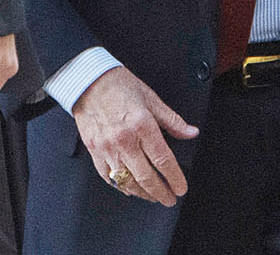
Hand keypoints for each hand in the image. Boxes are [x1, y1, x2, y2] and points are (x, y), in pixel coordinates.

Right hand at [69, 66, 198, 206]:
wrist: (88, 81)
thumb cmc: (119, 86)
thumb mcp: (151, 98)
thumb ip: (173, 120)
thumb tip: (191, 133)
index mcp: (142, 125)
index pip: (163, 160)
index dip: (174, 178)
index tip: (181, 187)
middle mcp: (124, 140)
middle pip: (146, 177)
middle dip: (161, 193)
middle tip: (169, 199)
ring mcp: (107, 148)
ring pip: (127, 182)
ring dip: (143, 193)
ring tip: (153, 196)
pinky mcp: (94, 151)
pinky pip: (108, 177)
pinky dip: (121, 186)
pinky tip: (130, 188)